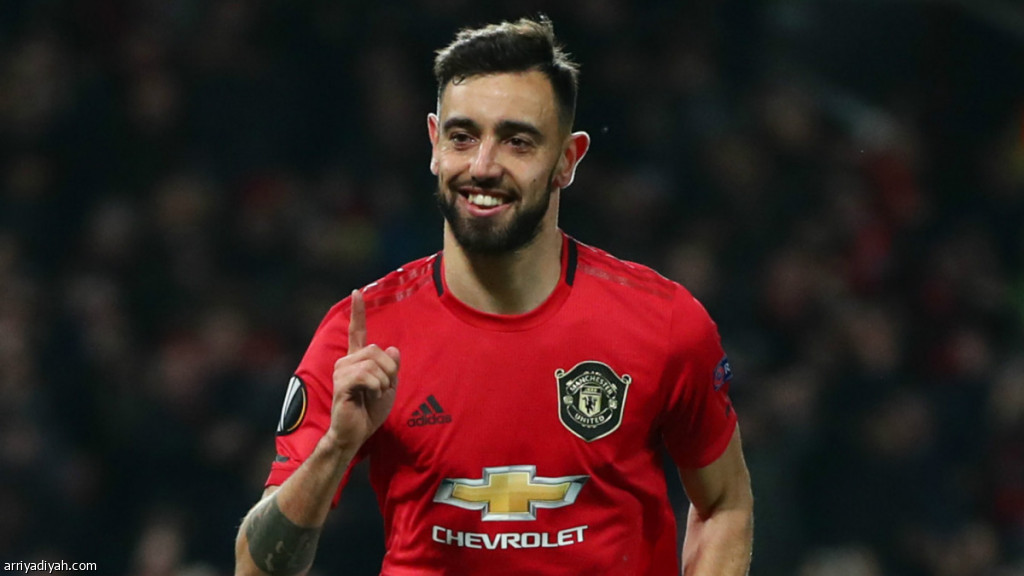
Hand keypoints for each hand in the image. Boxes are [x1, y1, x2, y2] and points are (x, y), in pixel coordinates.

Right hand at [324, 289, 399, 454]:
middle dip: (389, 370)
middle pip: (376, 350)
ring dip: (383, 382)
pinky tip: (369, 398)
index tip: (357, 291)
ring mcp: (341, 372)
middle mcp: (346, 362)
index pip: (357, 331)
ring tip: (375, 394)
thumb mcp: (389, 387)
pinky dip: (376, 388)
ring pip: (373, 363)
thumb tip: (392, 350)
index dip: (358, 312)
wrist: (354, 434)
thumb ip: (391, 368)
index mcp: (357, 360)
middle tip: (383, 388)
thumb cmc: (369, 412)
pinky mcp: (341, 384)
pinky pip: (367, 376)